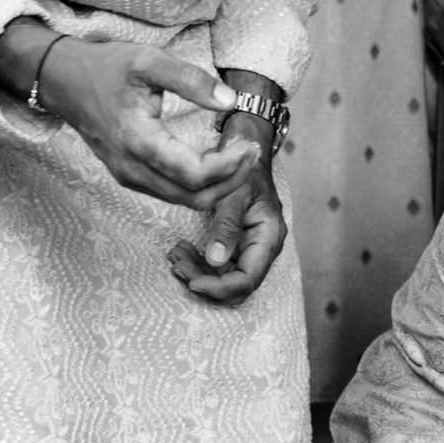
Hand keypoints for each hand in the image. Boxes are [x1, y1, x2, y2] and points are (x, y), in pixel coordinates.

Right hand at [34, 37, 245, 209]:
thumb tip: (230, 100)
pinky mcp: (130, 176)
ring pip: (185, 200)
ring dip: (219, 184)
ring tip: (239, 154)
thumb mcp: (149, 61)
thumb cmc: (105, 68)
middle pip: (194, 197)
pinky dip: (200, 184)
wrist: (63, 80)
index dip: (229, 165)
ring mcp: (128, 176)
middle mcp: (131, 168)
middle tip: (252, 150)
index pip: (194, 174)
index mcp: (137, 141)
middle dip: (232, 179)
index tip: (249, 142)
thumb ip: (191, 80)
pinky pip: (172, 193)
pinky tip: (216, 159)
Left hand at [167, 125, 284, 304]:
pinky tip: (182, 251)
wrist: (246, 154)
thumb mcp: (235, 193)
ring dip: (198, 274)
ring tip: (175, 254)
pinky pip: (218, 267)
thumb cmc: (243, 170)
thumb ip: (227, 226)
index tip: (193, 282)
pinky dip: (199, 264)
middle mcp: (262, 248)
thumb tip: (216, 261)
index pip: (248, 279)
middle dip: (206, 282)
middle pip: (237, 286)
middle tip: (177, 263)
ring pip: (225, 279)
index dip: (220, 288)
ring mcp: (249, 248)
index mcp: (268, 236)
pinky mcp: (237, 246)